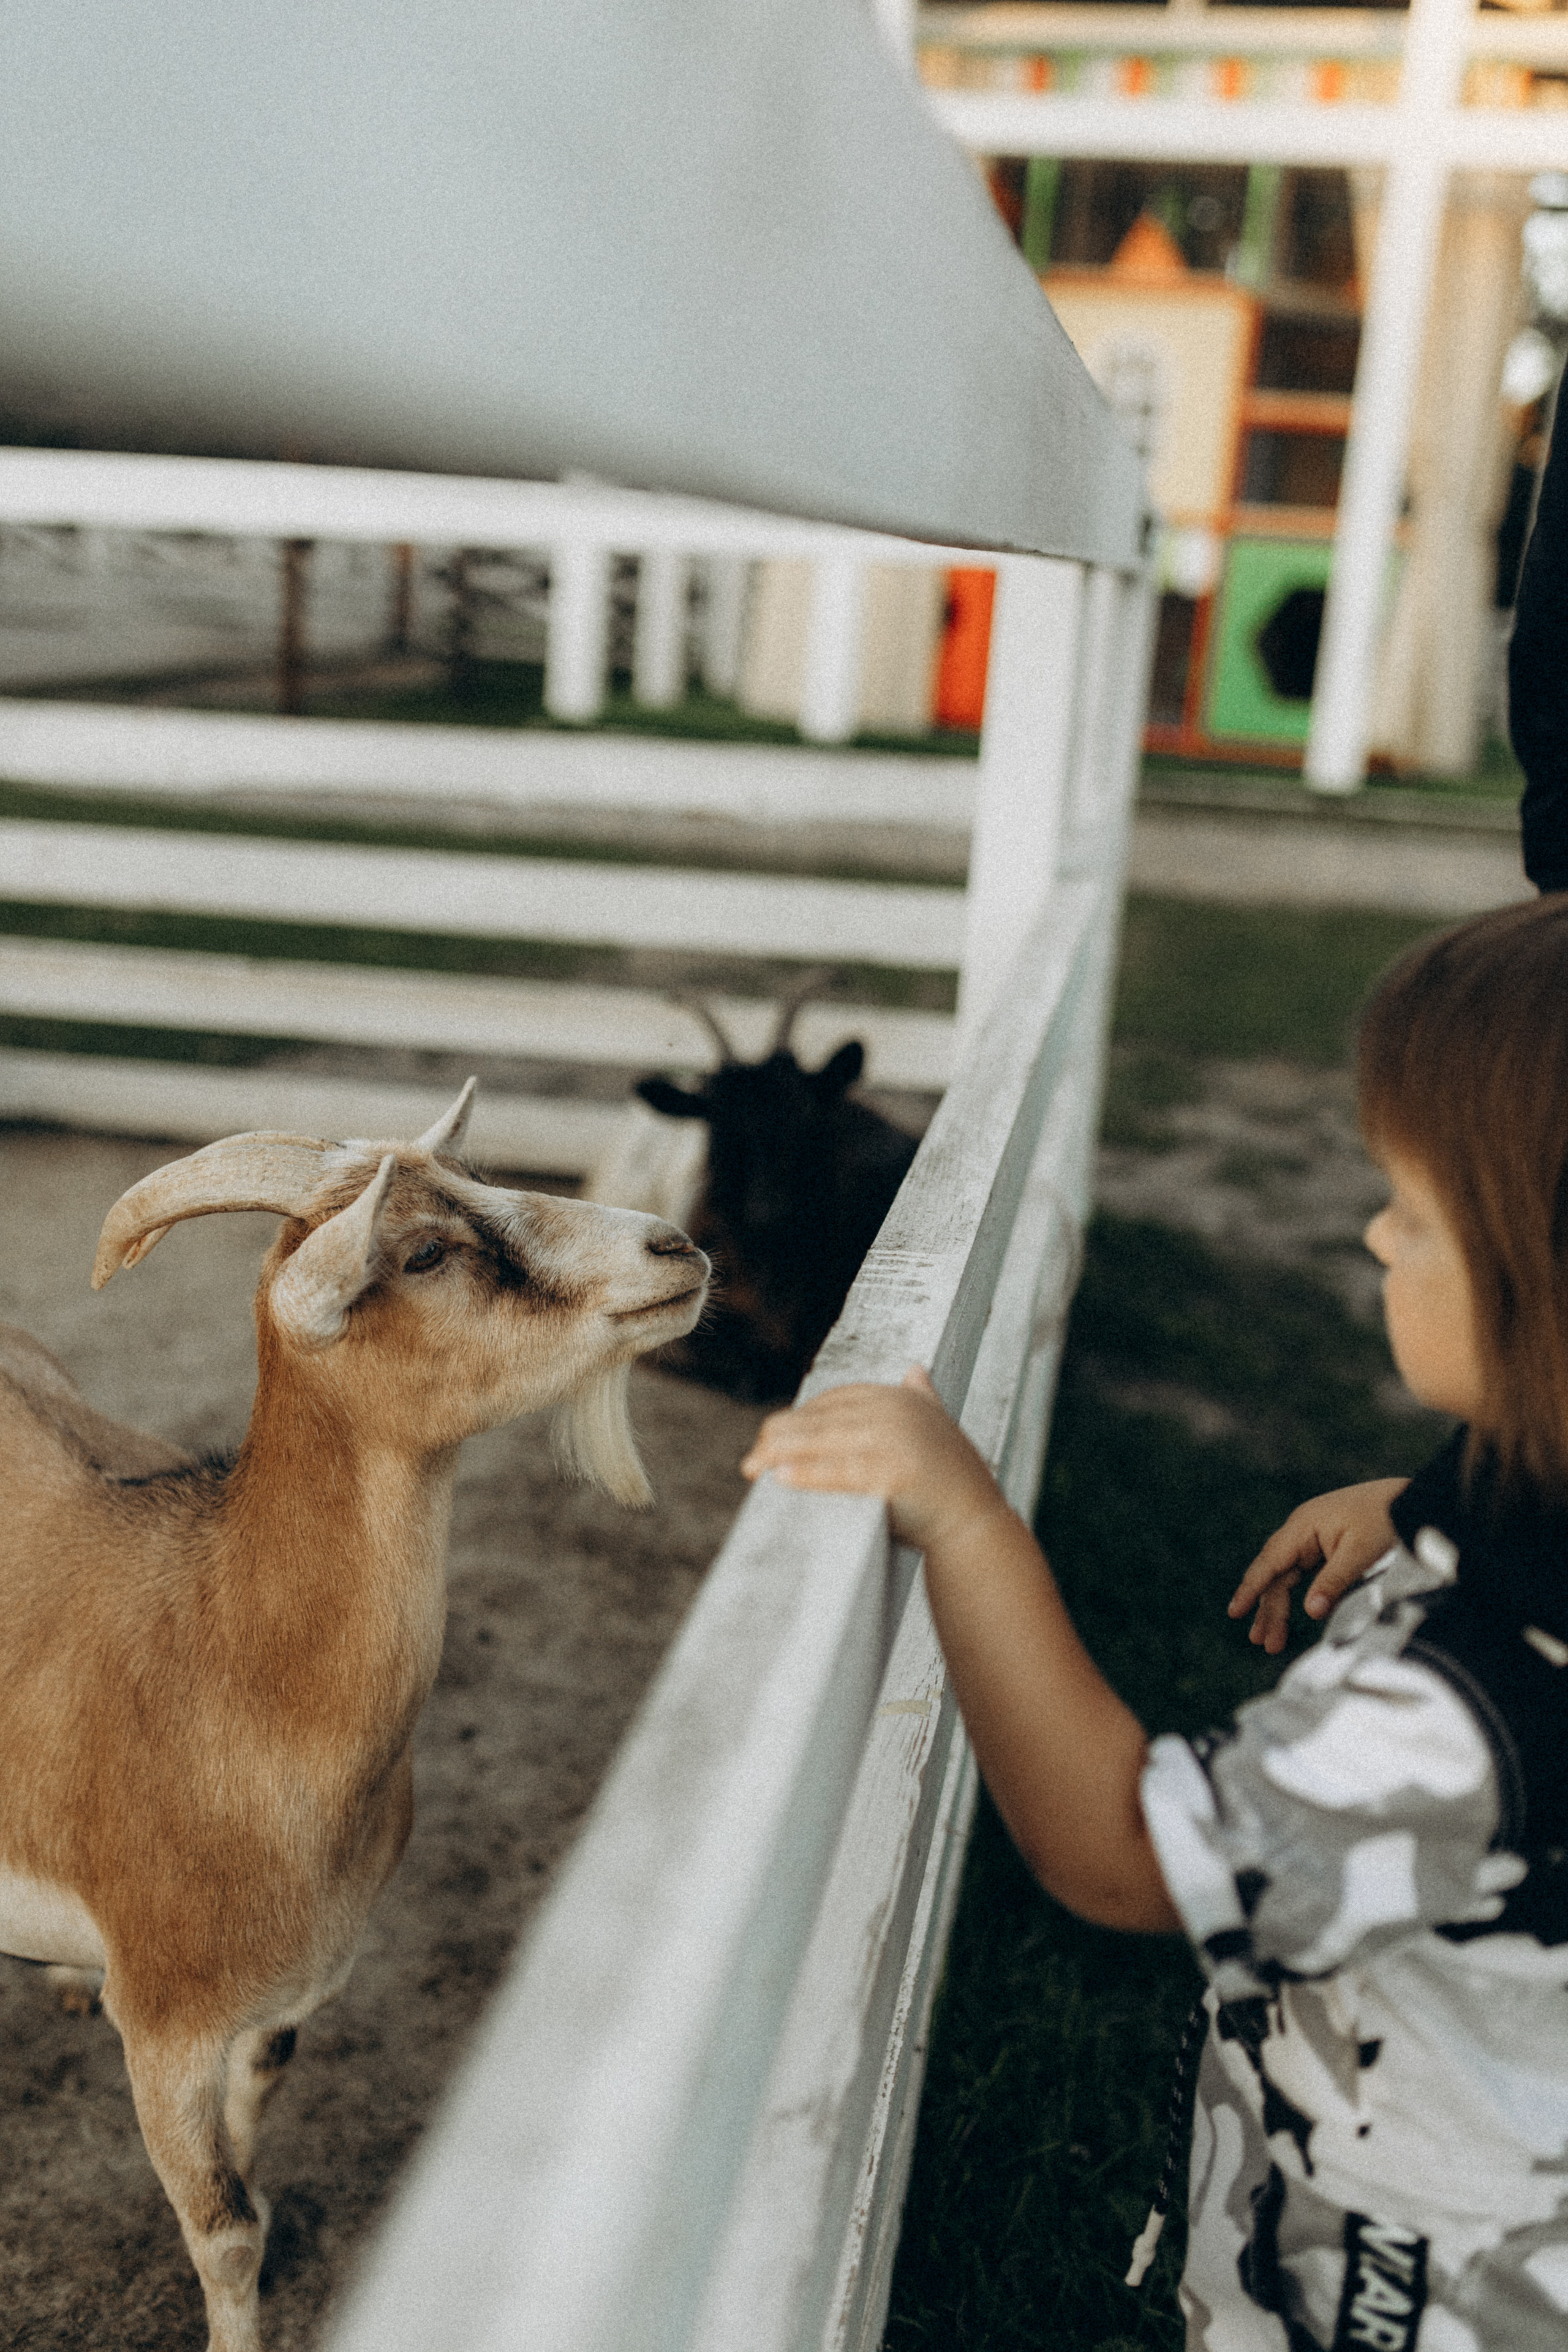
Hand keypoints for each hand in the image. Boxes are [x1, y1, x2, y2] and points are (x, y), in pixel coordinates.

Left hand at [740, 1366, 1008, 1555]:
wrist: (975, 1525)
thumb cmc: (949, 1483)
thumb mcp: (936, 1428)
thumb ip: (922, 1398)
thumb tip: (914, 1369)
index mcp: (899, 1397)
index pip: (833, 1402)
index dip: (797, 1421)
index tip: (770, 1438)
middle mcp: (896, 1410)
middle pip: (821, 1421)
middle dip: (779, 1440)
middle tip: (749, 1462)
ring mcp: (896, 1439)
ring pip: (824, 1443)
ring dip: (781, 1454)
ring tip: (753, 1468)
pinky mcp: (895, 1472)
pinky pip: (840, 1472)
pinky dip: (806, 1473)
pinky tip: (780, 1478)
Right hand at [1228, 1477, 1408, 1652]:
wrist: (1412, 1499)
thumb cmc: (1385, 1520)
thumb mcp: (1360, 1553)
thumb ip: (1333, 1582)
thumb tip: (1310, 1613)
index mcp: (1303, 1526)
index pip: (1270, 1562)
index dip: (1251, 1589)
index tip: (1234, 1611)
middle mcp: (1301, 1530)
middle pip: (1276, 1574)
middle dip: (1268, 1609)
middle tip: (1263, 1643)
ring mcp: (1312, 1537)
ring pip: (1287, 1577)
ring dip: (1278, 1607)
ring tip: (1271, 1641)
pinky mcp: (1325, 1545)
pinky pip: (1301, 1574)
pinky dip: (1295, 1596)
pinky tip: (1290, 1615)